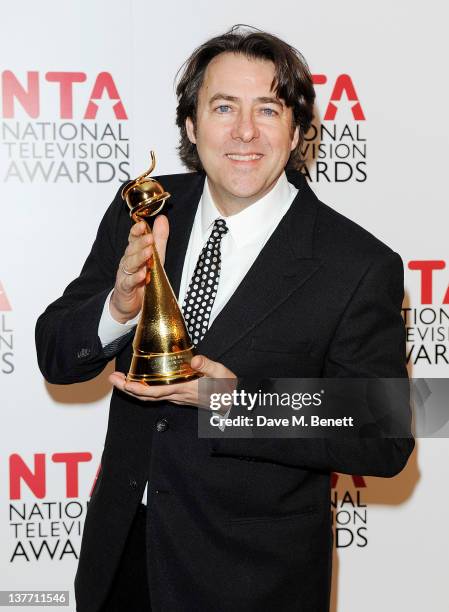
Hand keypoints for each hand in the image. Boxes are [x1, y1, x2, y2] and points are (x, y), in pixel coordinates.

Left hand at [109, 355, 236, 407]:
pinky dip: (144, 390)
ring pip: (150, 397)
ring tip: (121, 379)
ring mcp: (178, 398)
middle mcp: (178, 396)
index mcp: (185, 389)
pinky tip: (141, 382)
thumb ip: (209, 366)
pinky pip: (157, 396)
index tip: (124, 383)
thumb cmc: (228, 389)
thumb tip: (195, 360)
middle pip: (147, 396)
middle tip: (113, 379)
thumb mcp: (222, 373)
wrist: (235, 403)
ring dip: (133, 390)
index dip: (138, 389)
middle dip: (128, 389)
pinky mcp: (180, 396)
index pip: (155, 392)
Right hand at [110, 216, 168, 322]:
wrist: (130, 302)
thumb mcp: (155, 257)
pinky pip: (130, 282)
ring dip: (140, 258)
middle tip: (150, 238)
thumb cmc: (142, 277)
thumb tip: (162, 218)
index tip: (142, 225)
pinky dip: (136, 278)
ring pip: (131, 264)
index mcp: (134, 252)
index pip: (133, 238)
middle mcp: (128, 261)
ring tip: (149, 253)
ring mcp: (125, 274)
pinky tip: (143, 274)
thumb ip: (159, 239)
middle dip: (140, 243)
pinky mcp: (125, 288)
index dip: (136, 231)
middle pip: (132, 250)